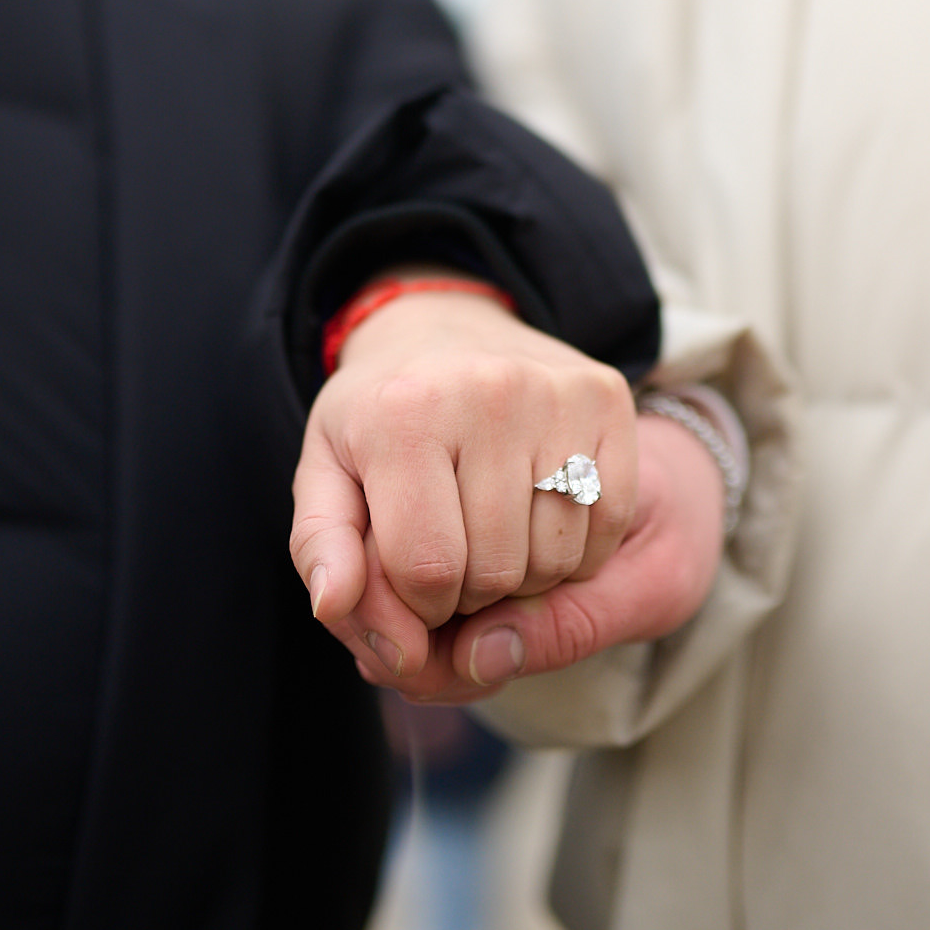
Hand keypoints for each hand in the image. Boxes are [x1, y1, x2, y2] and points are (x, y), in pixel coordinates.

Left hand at [291, 283, 638, 679]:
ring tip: (493, 535)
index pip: (426, 569)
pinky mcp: (606, 395)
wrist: (443, 323)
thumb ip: (321, 546)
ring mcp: (556, 391)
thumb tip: (332, 605)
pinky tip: (541, 514)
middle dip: (471, 593)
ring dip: (525, 576)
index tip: (414, 583)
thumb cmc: (380, 414)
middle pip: (496, 571)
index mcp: (403, 413)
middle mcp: (488, 392)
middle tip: (455, 555)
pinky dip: (578, 546)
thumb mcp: (327, 469)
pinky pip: (608, 522)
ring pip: (556, 558)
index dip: (419, 605)